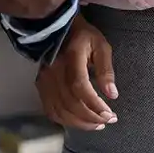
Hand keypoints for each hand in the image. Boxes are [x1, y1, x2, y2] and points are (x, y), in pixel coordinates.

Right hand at [37, 16, 117, 130]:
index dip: (94, 104)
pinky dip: (64, 120)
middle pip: (70, 103)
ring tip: (97, 124)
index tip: (109, 115)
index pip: (80, 86)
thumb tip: (112, 95)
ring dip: (79, 122)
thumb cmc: (83, 36)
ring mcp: (45, 79)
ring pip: (60, 110)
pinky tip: (78, 121)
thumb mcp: (100, 46)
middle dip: (91, 117)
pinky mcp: (41, 85)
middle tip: (108, 121)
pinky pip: (50, 109)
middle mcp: (55, 71)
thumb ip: (106, 70)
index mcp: (71, 57)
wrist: (57, 27)